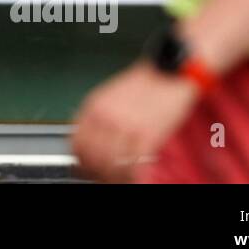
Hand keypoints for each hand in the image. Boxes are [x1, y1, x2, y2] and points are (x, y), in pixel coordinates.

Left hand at [70, 60, 199, 182]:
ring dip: (115, 177)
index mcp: (94, 106)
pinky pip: (134, 165)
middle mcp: (106, 117)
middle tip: (105, 178)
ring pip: (112, 165)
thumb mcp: (112, 95)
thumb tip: (91, 141)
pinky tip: (136, 176)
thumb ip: (99, 116)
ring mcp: (126, 126)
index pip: (77, 144)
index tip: (87, 170)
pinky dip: (133, 175)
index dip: (81, 163)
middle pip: (93, 158)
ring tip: (121, 178)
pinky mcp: (148, 134)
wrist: (171, 70)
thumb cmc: (146, 83)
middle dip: (98, 173)